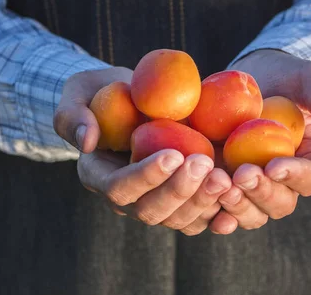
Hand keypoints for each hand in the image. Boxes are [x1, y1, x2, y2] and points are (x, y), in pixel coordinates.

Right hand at [54, 67, 236, 234]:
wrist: (139, 100)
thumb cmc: (105, 92)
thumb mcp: (80, 91)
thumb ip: (73, 113)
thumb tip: (86, 141)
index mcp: (100, 176)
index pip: (120, 188)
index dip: (146, 176)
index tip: (173, 154)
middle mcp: (130, 198)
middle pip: (152, 211)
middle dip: (180, 191)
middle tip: (204, 163)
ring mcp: (160, 202)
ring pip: (181, 219)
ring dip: (204, 202)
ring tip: (225, 177)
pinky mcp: (186, 199)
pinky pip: (203, 217)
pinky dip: (220, 210)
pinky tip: (236, 193)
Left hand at [209, 49, 310, 230]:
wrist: (251, 80)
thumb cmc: (289, 78)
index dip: (294, 176)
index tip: (273, 166)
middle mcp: (284, 182)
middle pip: (281, 203)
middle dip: (262, 193)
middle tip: (243, 173)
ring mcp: (254, 187)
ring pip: (253, 213)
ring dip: (239, 206)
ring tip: (221, 185)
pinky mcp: (226, 185)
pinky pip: (222, 210)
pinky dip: (214, 214)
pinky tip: (205, 208)